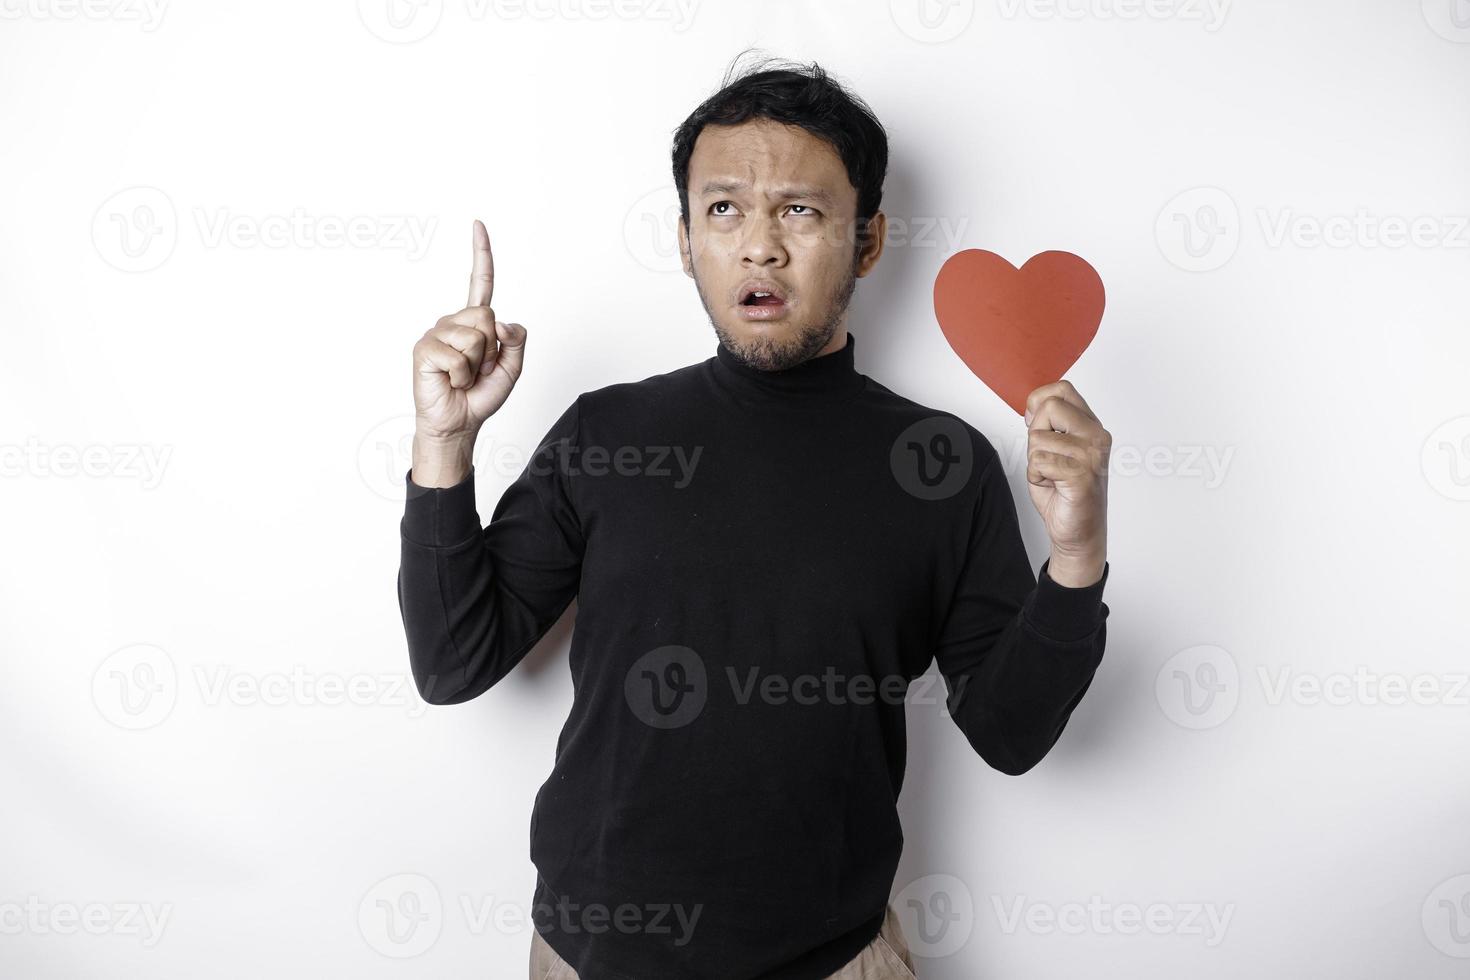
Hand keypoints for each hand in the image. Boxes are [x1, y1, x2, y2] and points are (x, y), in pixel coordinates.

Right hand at [411, 219, 525, 442]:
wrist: (459, 423)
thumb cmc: (480, 395)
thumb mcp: (512, 368)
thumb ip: (516, 341)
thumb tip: (502, 323)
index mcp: (474, 322)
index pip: (480, 283)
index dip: (481, 254)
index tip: (478, 224)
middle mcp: (453, 322)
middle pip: (486, 316)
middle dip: (490, 349)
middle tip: (478, 369)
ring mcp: (436, 333)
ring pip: (474, 336)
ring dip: (476, 365)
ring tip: (463, 377)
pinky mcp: (424, 349)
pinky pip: (457, 355)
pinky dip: (462, 375)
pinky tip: (451, 381)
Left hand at [1023, 380, 1110, 586]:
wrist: (1078, 533)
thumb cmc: (1064, 493)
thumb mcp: (1053, 450)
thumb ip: (1048, 425)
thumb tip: (1033, 405)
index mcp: (1090, 426)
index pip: (1062, 389)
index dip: (1038, 401)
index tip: (1034, 423)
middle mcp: (1096, 436)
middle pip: (1050, 407)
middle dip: (1035, 433)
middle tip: (1046, 458)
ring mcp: (1092, 454)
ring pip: (1039, 439)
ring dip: (1035, 462)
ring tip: (1052, 477)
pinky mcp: (1082, 473)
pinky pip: (1039, 461)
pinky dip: (1037, 477)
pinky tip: (1053, 486)